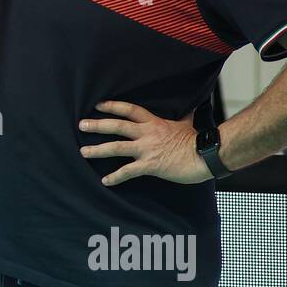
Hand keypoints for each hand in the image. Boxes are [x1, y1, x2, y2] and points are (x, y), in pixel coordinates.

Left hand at [78, 100, 211, 185]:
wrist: (206, 155)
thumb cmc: (197, 141)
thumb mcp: (187, 123)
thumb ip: (184, 115)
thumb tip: (193, 105)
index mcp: (154, 122)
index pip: (130, 110)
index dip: (113, 106)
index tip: (98, 105)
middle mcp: (147, 133)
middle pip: (117, 126)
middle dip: (98, 125)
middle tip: (81, 125)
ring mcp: (147, 149)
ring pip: (117, 147)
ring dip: (98, 150)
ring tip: (83, 152)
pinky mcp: (150, 165)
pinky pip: (128, 171)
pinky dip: (115, 177)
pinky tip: (105, 181)